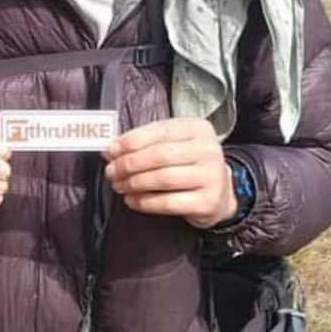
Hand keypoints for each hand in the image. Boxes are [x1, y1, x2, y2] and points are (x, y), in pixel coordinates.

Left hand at [103, 117, 236, 228]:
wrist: (220, 192)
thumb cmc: (189, 164)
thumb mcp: (174, 144)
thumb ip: (146, 143)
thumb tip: (111, 150)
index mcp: (197, 128)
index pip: (159, 131)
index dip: (131, 141)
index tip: (110, 150)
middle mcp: (208, 149)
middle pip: (160, 155)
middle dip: (129, 164)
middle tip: (111, 171)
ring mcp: (211, 176)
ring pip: (163, 178)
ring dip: (134, 183)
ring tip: (119, 185)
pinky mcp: (207, 202)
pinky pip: (169, 202)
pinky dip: (145, 202)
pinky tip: (132, 200)